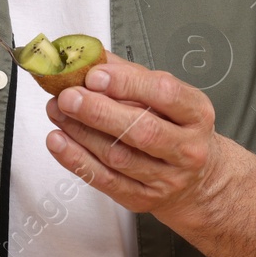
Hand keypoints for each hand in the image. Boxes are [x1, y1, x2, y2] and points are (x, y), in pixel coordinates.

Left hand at [43, 52, 224, 222]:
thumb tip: (90, 57)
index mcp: (196, 113)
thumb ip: (129, 74)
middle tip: (68, 96)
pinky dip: (77, 160)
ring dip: (80, 132)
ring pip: (118, 156)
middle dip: (98, 111)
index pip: (164, 94)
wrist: (198, 179)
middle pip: (141, 130)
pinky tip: (59, 141)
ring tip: (57, 111)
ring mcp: (167, 178)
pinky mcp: (143, 199)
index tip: (95, 75)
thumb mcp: (166, 96)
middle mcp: (187, 148)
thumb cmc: (177, 128)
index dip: (126, 83)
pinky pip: (105, 181)